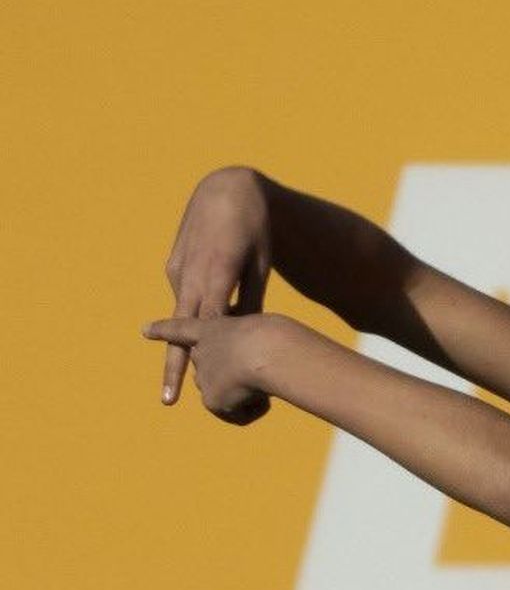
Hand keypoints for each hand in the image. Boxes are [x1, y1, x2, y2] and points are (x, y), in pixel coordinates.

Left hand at [142, 314, 291, 424]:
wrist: (266, 350)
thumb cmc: (277, 336)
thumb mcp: (269, 334)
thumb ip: (257, 349)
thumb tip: (256, 380)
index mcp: (213, 326)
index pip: (184, 327)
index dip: (165, 329)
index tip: (144, 330)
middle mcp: (201, 351)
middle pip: (212, 372)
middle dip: (232, 378)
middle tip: (253, 378)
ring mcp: (204, 376)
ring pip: (229, 395)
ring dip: (249, 393)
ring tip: (266, 383)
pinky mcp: (211, 398)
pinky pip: (239, 414)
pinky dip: (255, 410)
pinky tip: (264, 398)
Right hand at [160, 167, 273, 405]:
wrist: (227, 190)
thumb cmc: (255, 230)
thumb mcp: (261, 264)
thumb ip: (252, 299)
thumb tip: (246, 334)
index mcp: (218, 274)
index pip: (208, 325)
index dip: (204, 354)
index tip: (203, 382)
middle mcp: (192, 274)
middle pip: (182, 329)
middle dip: (175, 365)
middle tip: (167, 400)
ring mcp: (180, 270)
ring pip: (181, 315)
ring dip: (187, 343)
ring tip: (193, 372)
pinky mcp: (174, 266)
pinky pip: (183, 298)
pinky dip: (191, 315)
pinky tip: (207, 322)